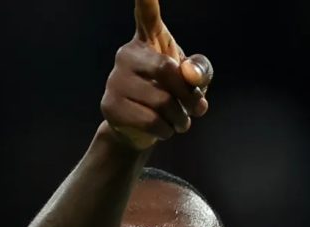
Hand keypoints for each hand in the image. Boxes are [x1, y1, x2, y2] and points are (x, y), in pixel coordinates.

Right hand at [102, 1, 211, 150]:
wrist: (142, 129)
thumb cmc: (171, 95)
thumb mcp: (194, 80)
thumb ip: (200, 70)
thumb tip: (189, 74)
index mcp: (148, 39)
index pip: (147, 14)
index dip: (146, 0)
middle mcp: (127, 53)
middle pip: (167, 70)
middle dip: (189, 96)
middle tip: (199, 108)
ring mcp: (116, 79)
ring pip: (161, 101)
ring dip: (180, 118)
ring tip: (180, 121)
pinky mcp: (110, 105)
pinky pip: (150, 120)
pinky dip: (166, 130)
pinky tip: (163, 129)